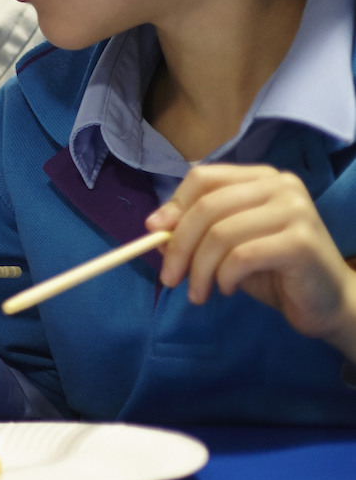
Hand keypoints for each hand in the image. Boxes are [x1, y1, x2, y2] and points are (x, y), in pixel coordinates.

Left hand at [153, 164, 355, 355]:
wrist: (327, 302)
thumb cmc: (273, 271)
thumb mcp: (226, 247)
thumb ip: (195, 231)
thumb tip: (154, 226)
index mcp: (261, 178)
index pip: (204, 178)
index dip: (174, 205)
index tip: (154, 233)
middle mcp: (281, 185)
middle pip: (207, 206)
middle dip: (178, 246)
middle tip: (169, 278)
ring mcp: (295, 210)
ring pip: (221, 234)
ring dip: (199, 269)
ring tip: (198, 292)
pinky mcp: (301, 242)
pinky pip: (241, 256)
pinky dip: (224, 277)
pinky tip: (228, 289)